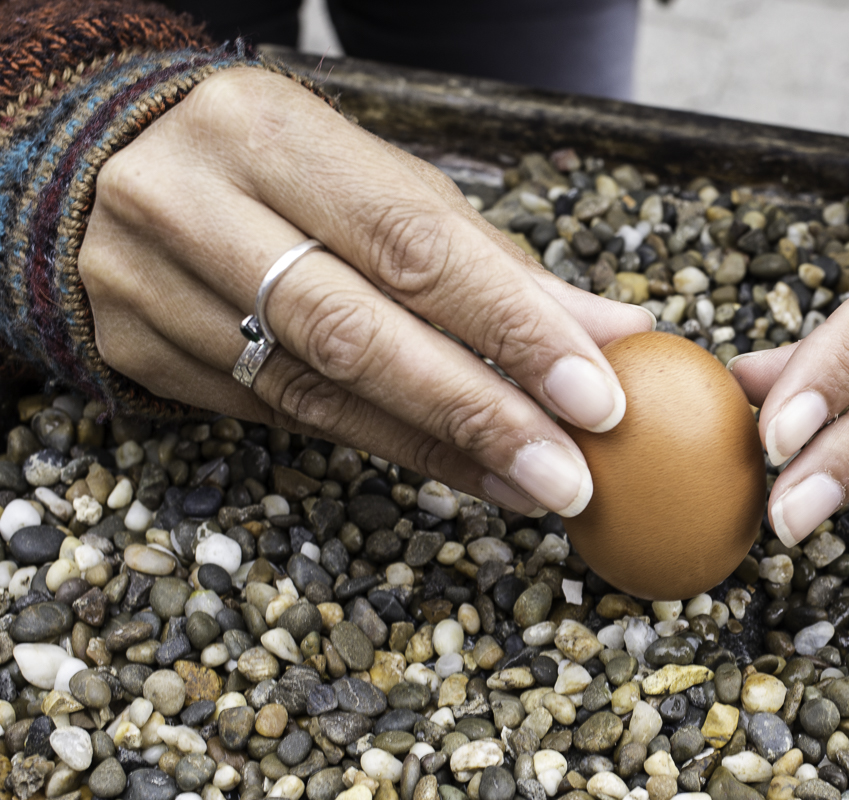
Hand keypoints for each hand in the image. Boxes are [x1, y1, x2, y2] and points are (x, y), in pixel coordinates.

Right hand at [78, 67, 652, 516]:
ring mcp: (151, 285)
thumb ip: (491, 260)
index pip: (411, 242)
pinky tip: (452, 470)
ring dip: (437, 449)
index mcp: (269, 134)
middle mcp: (195, 205)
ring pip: (313, 389)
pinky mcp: (139, 352)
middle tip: (568, 474)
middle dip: (477, 412)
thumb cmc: (280, 172)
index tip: (595, 393)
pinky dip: (377, 444)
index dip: (510, 325)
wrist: (98, 168)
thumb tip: (614, 332)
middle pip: (355, 331)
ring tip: (528, 486)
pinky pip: (276, 415)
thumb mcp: (382, 184)